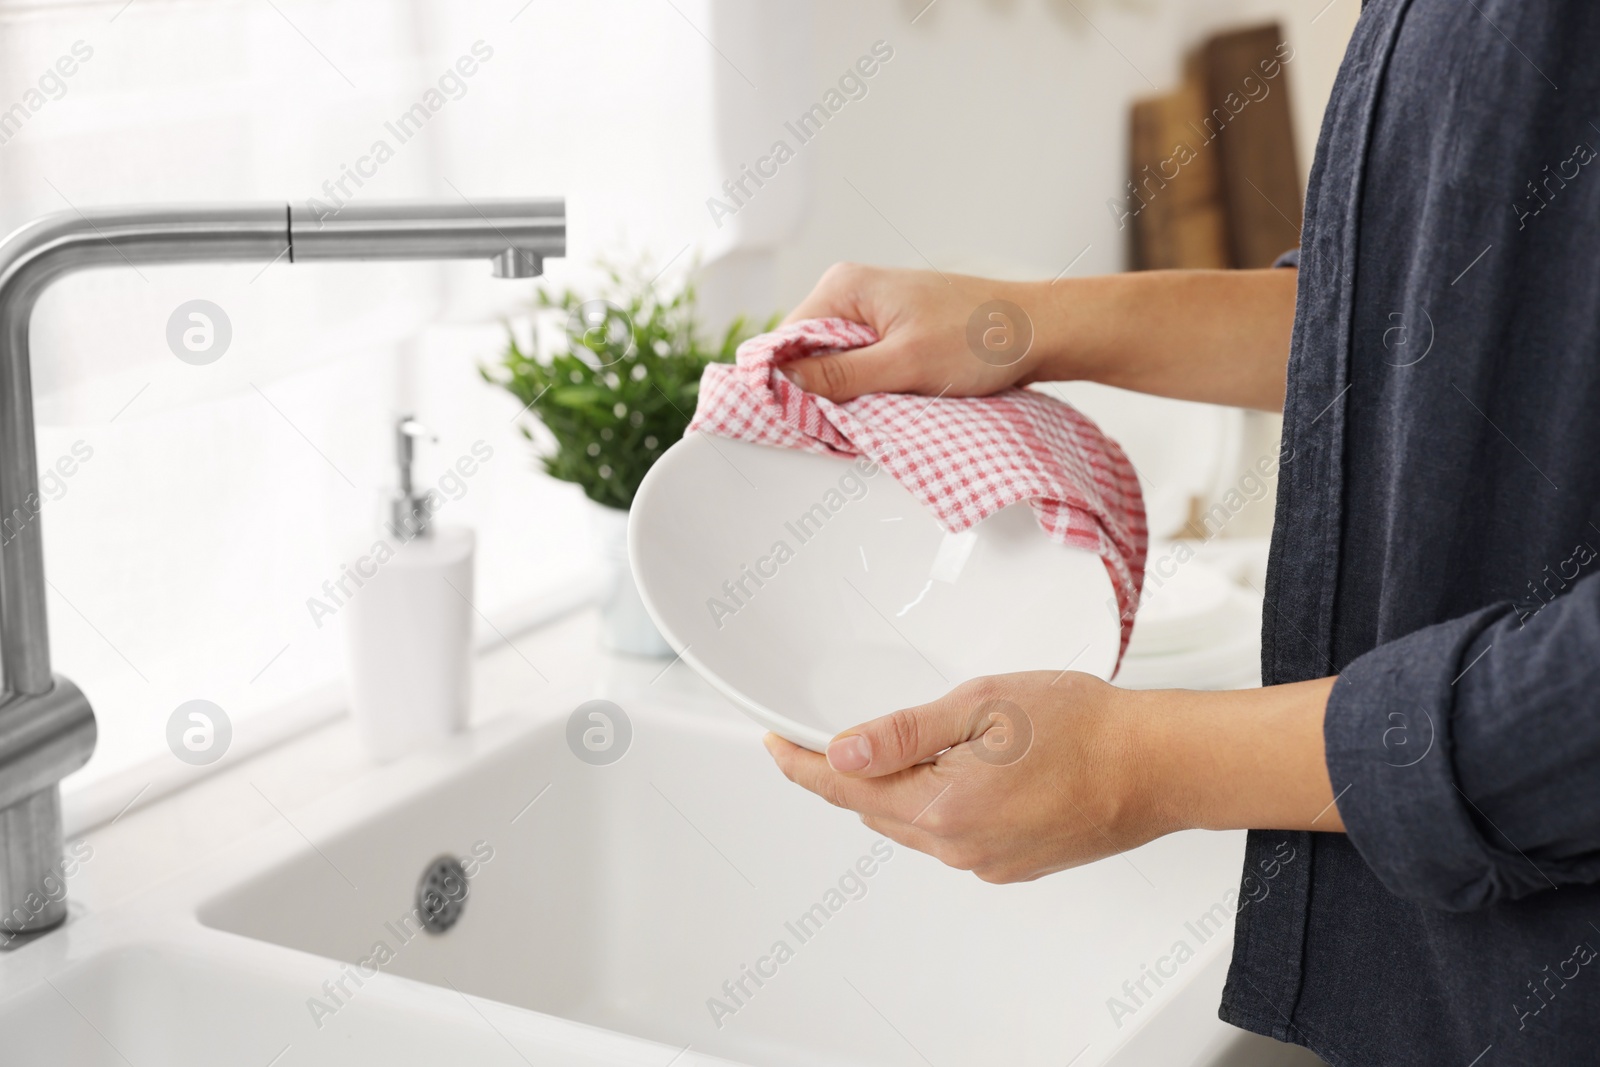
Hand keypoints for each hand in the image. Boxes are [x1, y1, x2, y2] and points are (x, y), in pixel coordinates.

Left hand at [763, 671, 1341, 883]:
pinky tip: (958, 772)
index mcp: (941, 809)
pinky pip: (952, 835)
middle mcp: (958, 848)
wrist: (1156, 765)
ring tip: (903, 745)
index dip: (802, 766)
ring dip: (895, 789)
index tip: (774, 745)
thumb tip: (840, 752)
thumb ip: (903, 733)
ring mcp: (987, 862)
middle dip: (847, 775)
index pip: (846, 791)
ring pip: (914, 824)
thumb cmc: (1082, 728)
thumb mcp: (980, 706)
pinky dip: (937, 804)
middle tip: (825, 735)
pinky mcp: (1014, 863)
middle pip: (876, 811)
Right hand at [779, 263, 1041, 401]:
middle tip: (841, 426)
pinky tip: (886, 404)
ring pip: (833, 365)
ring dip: (845, 395)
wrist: (1040, 330)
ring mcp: (872, 313)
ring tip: (872, 412)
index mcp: (844, 287)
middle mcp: (851, 293)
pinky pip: (860, 366)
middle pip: (804, 355)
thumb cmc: (981, 336)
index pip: (783, 341)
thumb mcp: (904, 363)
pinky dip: (867, 390)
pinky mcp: (892, 331)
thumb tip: (784, 384)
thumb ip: (840, 375)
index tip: (801, 421)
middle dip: (817, 392)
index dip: (785, 384)